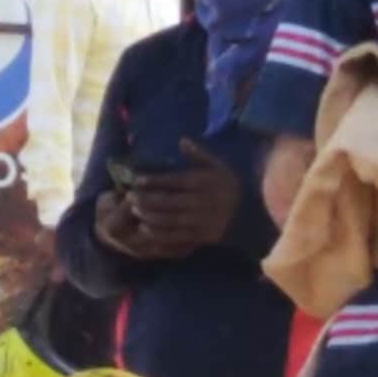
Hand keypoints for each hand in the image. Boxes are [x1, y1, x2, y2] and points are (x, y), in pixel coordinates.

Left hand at [117, 142, 239, 257]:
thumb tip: (182, 140)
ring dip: (149, 216)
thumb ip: (199, 154)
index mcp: (204, 182)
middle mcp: (201, 202)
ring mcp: (201, 221)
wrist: (247, 213)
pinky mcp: (200, 237)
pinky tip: (145, 228)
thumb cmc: (228, 185)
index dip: (153, 181)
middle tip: (129, 196)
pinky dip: (158, 233)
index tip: (136, 180)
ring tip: (134, 210)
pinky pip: (176, 236)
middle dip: (146, 199)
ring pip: (169, 219)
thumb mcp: (218, 165)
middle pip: (168, 201)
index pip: (174, 181)